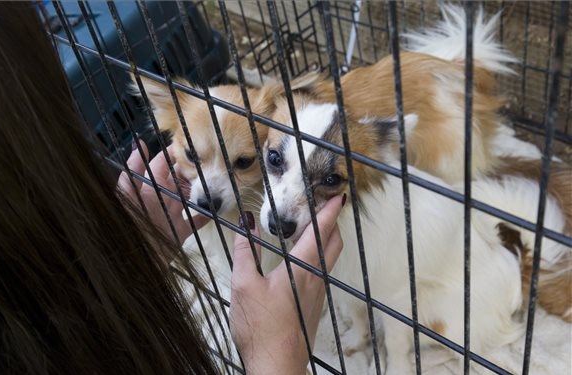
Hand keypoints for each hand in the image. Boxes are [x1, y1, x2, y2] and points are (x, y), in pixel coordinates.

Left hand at [117, 140, 209, 245]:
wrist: (135, 264)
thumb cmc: (131, 229)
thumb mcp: (128, 197)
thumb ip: (133, 171)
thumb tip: (139, 143)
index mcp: (149, 188)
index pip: (163, 163)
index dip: (175, 152)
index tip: (193, 143)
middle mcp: (162, 198)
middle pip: (180, 179)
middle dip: (194, 169)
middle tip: (211, 161)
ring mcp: (172, 215)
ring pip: (191, 197)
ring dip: (203, 190)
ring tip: (218, 181)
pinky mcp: (180, 232)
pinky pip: (196, 220)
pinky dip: (207, 215)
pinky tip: (218, 209)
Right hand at [230, 195, 343, 374]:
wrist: (276, 365)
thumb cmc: (260, 327)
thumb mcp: (243, 285)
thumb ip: (244, 253)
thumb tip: (244, 225)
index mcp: (302, 268)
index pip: (321, 231)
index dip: (329, 210)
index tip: (336, 194)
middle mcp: (316, 278)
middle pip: (334, 243)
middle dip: (332, 222)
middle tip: (322, 206)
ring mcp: (317, 293)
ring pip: (329, 258)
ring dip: (325, 239)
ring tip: (309, 227)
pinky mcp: (313, 305)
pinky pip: (321, 272)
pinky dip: (317, 256)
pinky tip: (299, 260)